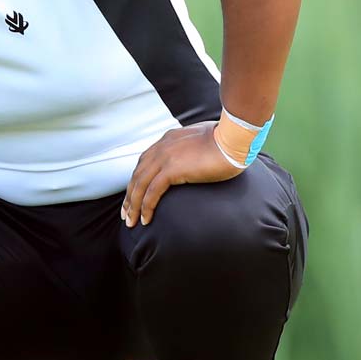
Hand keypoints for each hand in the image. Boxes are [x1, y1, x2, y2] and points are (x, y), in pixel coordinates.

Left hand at [121, 122, 243, 227]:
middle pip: (137, 175)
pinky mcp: (171, 170)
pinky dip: (146, 207)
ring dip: (133, 206)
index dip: (137, 181)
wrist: (234, 137)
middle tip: (126, 214)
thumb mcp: (204, 141)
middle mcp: (161, 148)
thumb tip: (197, 158)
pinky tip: (145, 220)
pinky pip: (152, 192)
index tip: (134, 196)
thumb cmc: (228, 140)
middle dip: (130, 196)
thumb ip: (194, 149)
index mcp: (168, 140)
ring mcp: (164, 158)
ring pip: (140, 186)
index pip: (144, 163)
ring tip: (132, 222)